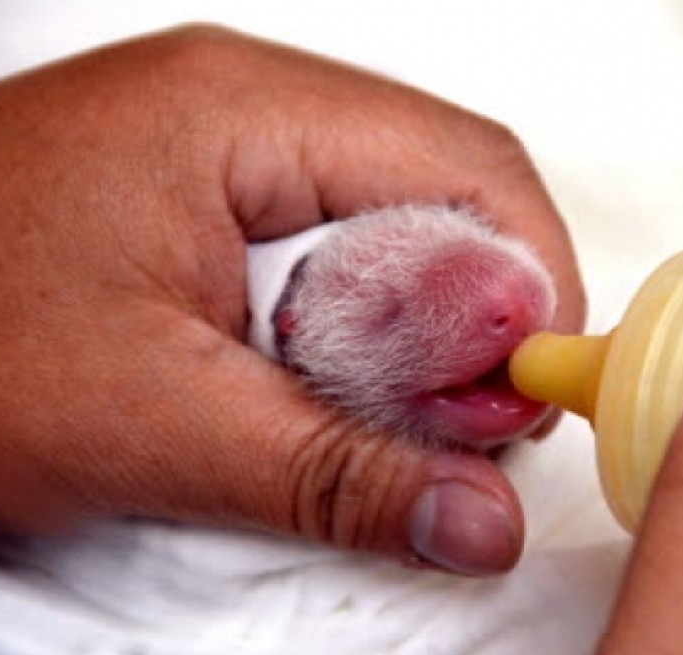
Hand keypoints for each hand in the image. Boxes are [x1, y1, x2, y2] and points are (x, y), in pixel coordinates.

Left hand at [0, 25, 584, 576]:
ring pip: (383, 230)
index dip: (531, 281)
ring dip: (412, 331)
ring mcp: (214, 151)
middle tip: (462, 428)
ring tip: (388, 422)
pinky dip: (350, 332)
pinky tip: (321, 395)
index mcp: (243, 111)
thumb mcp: (151, 422)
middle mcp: (240, 108)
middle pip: (438, 191)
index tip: (527, 393)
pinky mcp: (191, 205)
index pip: (468, 164)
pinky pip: (319, 256)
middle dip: (476, 316)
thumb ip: (335, 473)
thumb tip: (476, 519)